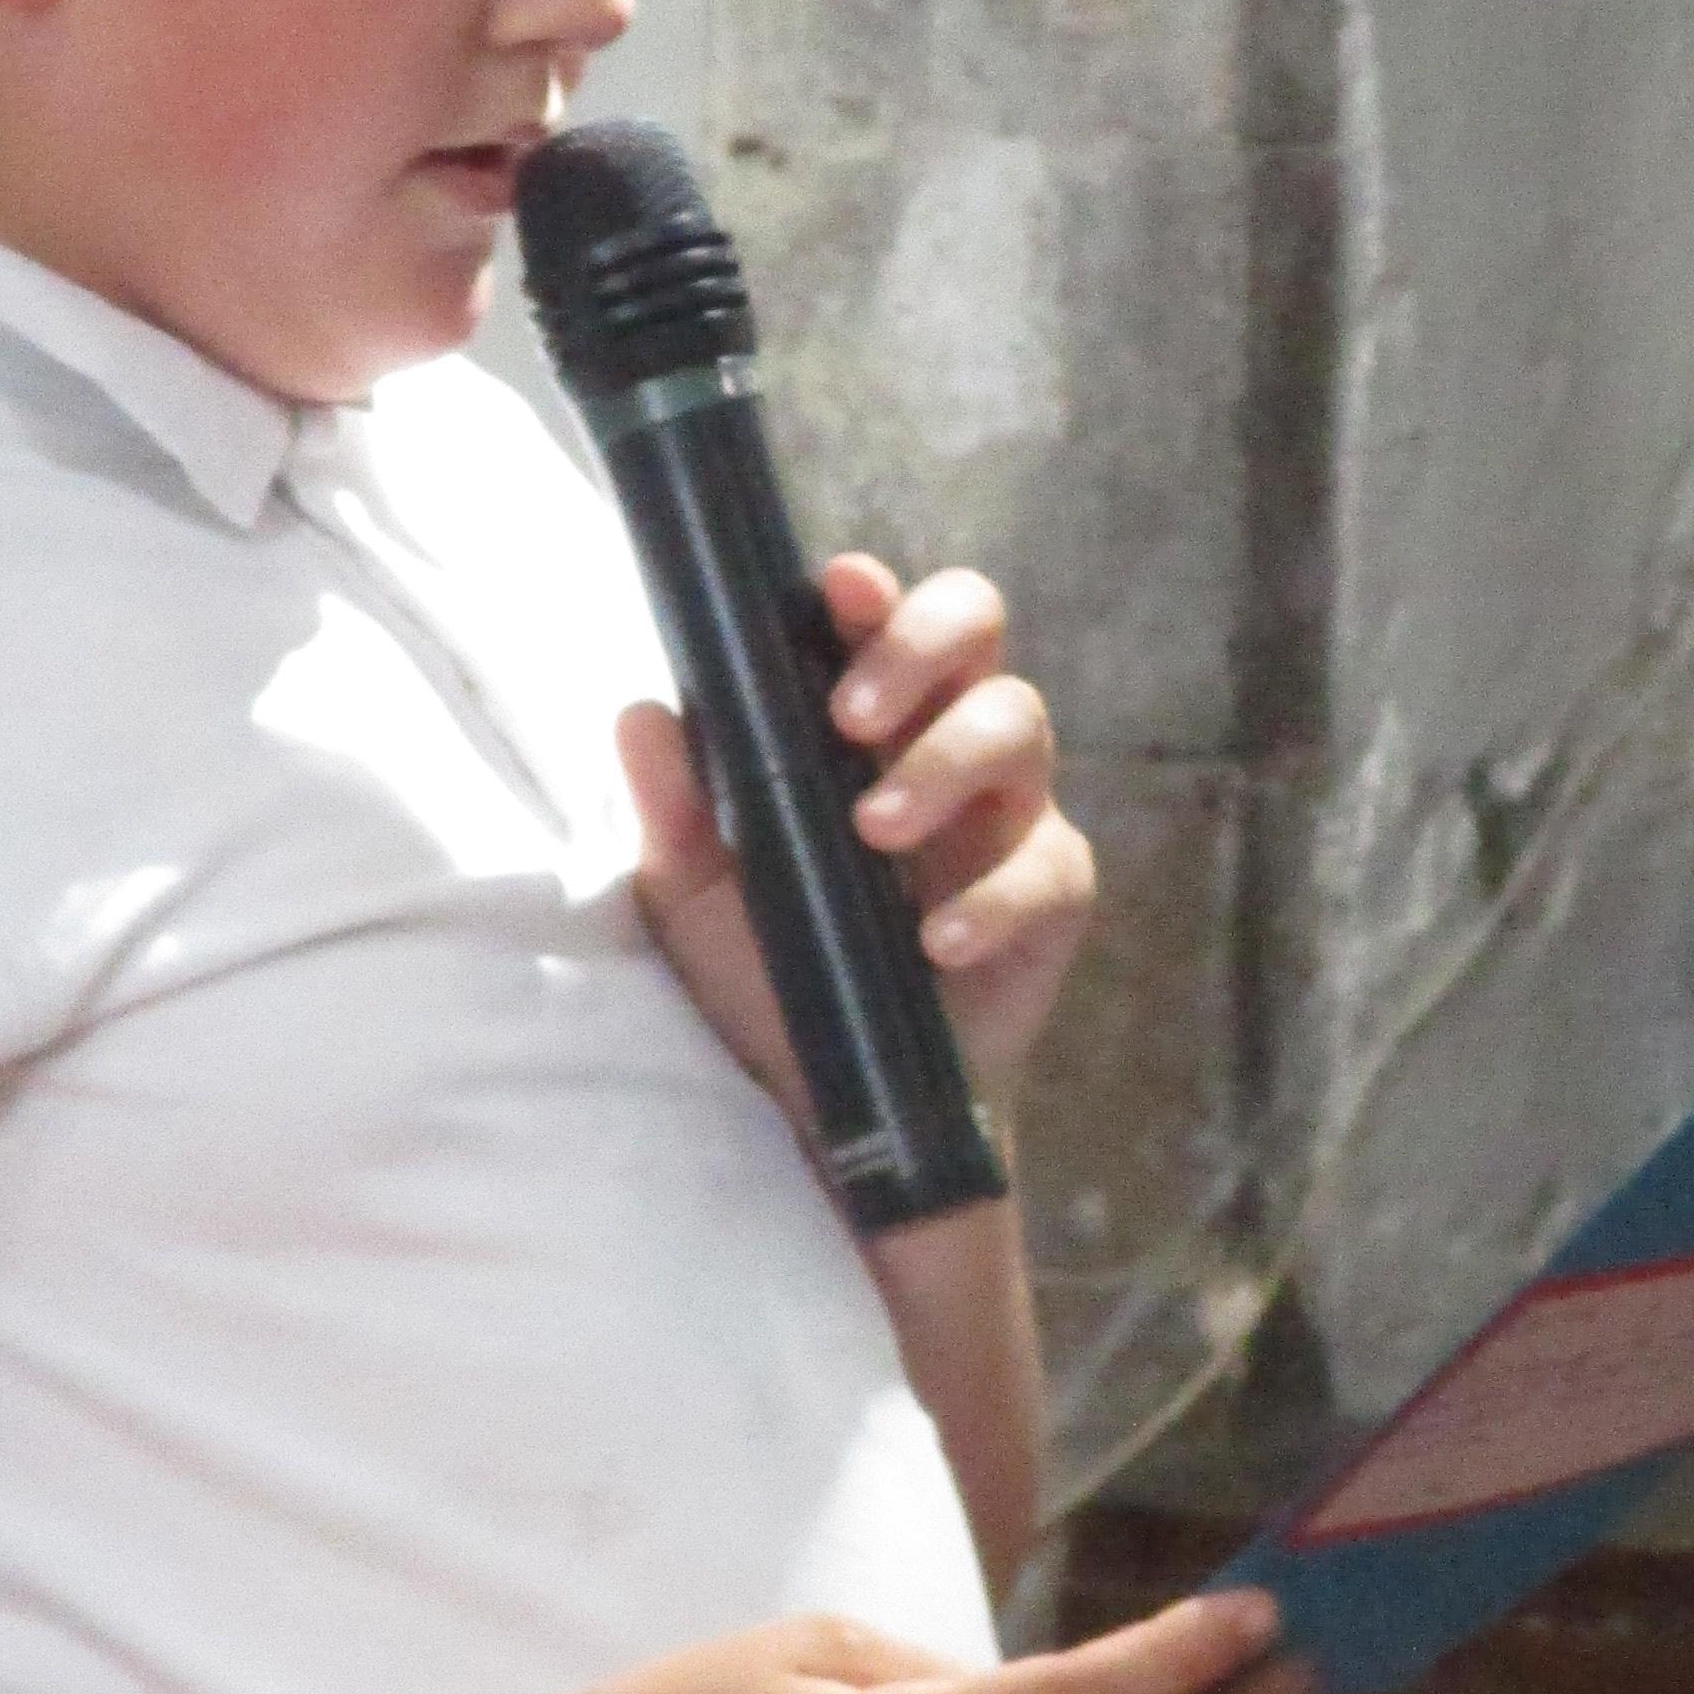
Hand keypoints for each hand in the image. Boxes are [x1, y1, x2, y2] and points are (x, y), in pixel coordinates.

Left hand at [620, 554, 1093, 1124]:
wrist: (830, 1103)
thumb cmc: (770, 974)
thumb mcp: (695, 898)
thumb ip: (675, 809)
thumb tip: (641, 716)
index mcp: (865, 718)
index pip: (884, 617)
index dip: (873, 592)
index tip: (840, 590)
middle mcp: (946, 740)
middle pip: (978, 630)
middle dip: (921, 647)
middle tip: (850, 720)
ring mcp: (1008, 812)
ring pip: (1020, 724)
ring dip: (946, 764)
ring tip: (876, 832)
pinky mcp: (1052, 892)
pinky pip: (1047, 865)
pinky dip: (988, 900)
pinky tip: (934, 941)